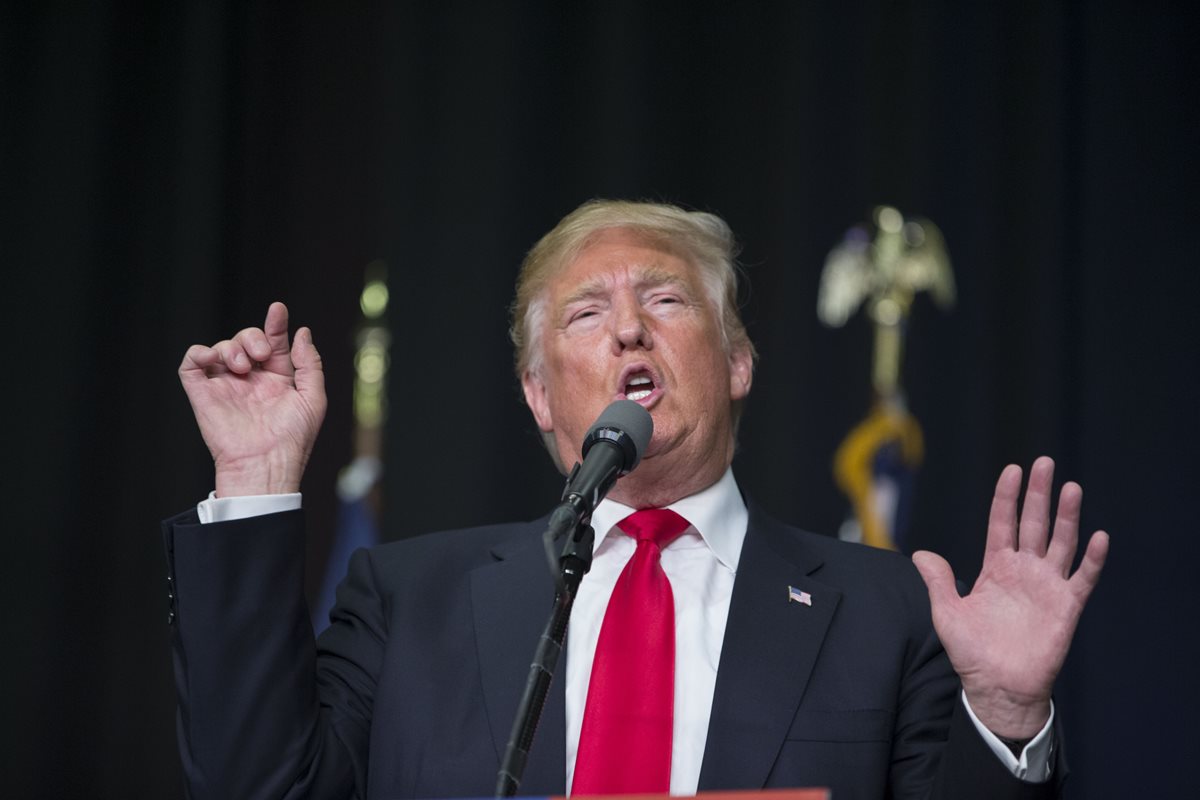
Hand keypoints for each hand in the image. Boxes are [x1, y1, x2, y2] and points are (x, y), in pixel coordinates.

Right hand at [178, 302, 326, 495]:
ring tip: (244, 366)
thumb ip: (309, 363)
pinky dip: (200, 352)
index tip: (278, 310)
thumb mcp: (313, 398)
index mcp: (277, 379)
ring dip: (233, 346)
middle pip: (247, 339)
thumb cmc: (292, 438)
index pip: (274, 342)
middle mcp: (251, 380)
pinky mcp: (203, 393)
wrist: (266, 462)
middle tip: (261, 355)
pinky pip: (192, 363)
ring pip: (222, 347)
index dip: (275, 324)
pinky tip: (216, 359)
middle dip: (253, 336)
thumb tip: (302, 333)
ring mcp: (226, 385)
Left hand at [912, 457, 1108, 738]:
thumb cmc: (972, 652)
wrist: (997, 688)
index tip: (1012, 469)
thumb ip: (937, 581)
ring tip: (1071, 488)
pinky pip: (1082, 578)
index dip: (1006, 497)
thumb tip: (919, 554)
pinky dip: (1091, 558)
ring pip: (1060, 543)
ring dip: (1067, 517)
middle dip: (1038, 494)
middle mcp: (1024, 570)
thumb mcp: (946, 613)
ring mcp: (1047, 586)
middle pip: (1033, 524)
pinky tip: (1098, 537)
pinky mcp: (1066, 607)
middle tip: (1044, 463)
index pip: (1003, 523)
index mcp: (996, 567)